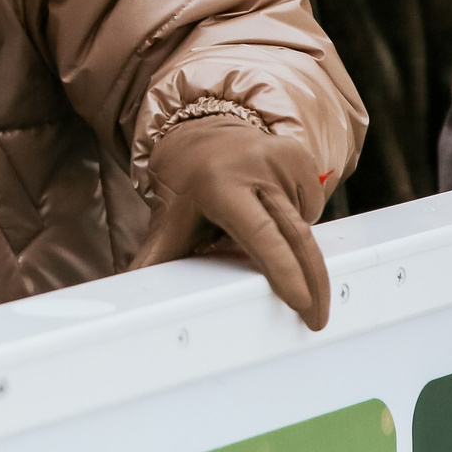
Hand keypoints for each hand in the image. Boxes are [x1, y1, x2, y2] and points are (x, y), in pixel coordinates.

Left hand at [131, 113, 330, 329]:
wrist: (198, 132)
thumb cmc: (184, 184)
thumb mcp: (167, 220)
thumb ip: (155, 262)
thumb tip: (133, 300)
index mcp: (219, 186)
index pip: (260, 234)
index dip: (283, 270)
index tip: (301, 302)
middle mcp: (254, 167)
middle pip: (296, 235)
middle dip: (313, 283)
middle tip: (317, 320)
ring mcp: (281, 158)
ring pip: (303, 224)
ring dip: (294, 248)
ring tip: (264, 237)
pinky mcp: (300, 157)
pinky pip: (310, 207)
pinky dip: (298, 222)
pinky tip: (272, 212)